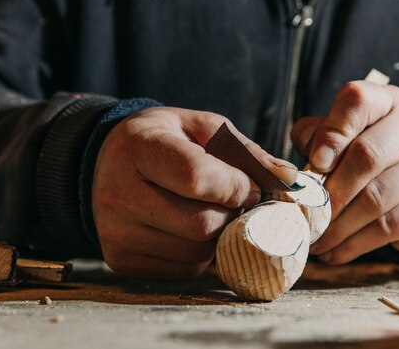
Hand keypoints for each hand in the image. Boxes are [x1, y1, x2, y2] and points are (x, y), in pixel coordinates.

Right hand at [93, 107, 296, 279]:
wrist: (109, 161)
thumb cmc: (165, 140)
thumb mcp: (203, 128)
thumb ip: (246, 151)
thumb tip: (289, 179)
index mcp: (138, 148)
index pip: (196, 177)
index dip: (236, 186)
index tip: (251, 186)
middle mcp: (118, 193)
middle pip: (201, 224)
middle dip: (233, 215)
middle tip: (236, 201)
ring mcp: (116, 232)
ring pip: (196, 252)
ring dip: (220, 236)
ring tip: (213, 212)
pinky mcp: (121, 260)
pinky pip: (184, 270)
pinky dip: (201, 254)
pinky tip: (193, 229)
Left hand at [292, 81, 398, 263]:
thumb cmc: (371, 156)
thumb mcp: (345, 136)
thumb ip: (317, 138)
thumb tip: (295, 167)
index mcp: (386, 101)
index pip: (358, 102)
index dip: (332, 132)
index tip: (315, 162)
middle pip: (368, 155)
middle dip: (330, 191)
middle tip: (305, 214)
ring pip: (376, 197)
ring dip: (337, 224)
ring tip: (313, 238)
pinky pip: (388, 226)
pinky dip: (353, 243)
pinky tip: (333, 251)